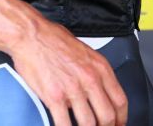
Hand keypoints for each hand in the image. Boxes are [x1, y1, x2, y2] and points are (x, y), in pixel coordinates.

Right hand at [9, 20, 127, 125]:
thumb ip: (94, 71)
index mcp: (100, 67)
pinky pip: (65, 124)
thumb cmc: (53, 39)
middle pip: (108, 116)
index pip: (120, 101)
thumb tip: (98, 89)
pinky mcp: (55, 97)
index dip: (121, 119)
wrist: (31, 35)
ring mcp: (72, 89)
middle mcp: (90, 79)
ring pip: (89, 123)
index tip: (117, 124)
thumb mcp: (85, 51)